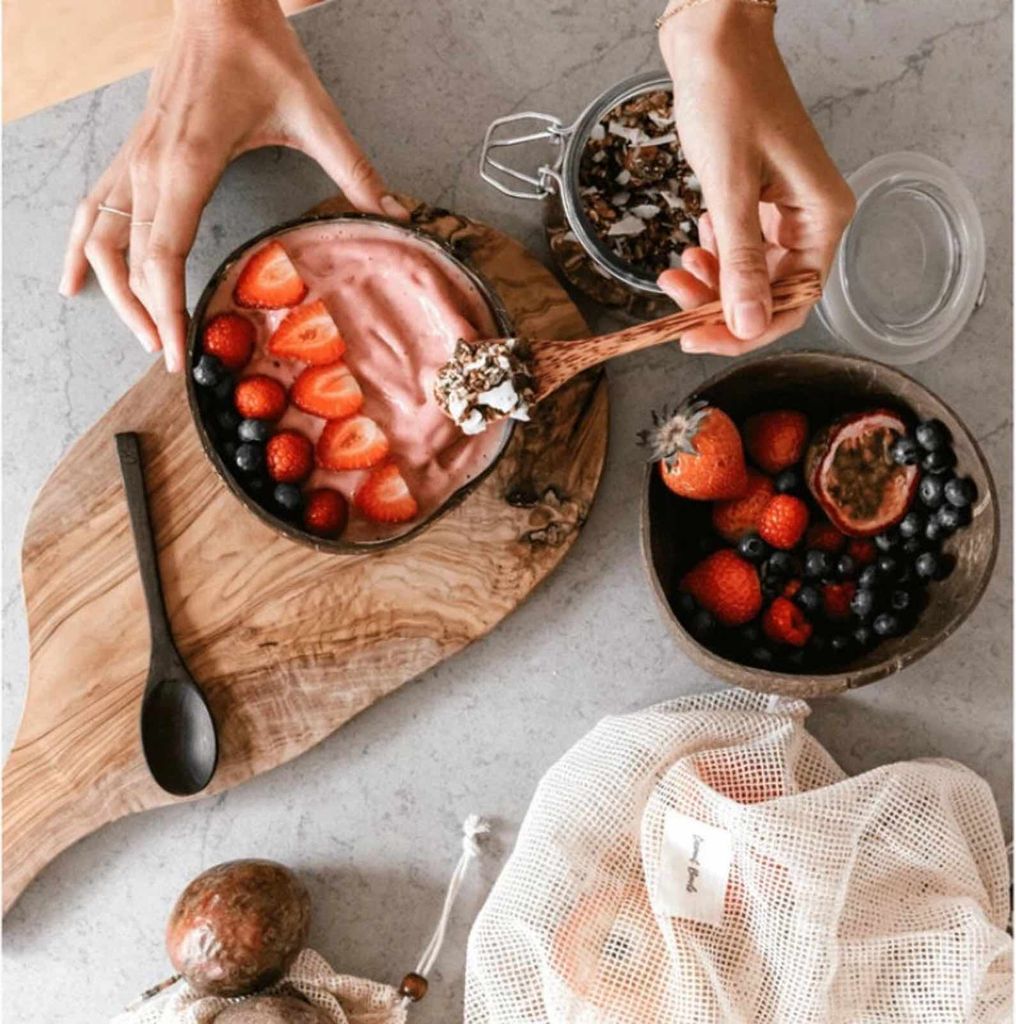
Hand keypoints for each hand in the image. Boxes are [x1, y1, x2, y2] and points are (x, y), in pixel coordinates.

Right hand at [60, 0, 405, 371]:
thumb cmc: (259, 51)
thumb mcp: (314, 112)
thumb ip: (352, 168)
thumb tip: (393, 213)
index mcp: (189, 163)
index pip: (162, 255)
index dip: (165, 309)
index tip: (175, 353)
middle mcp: (151, 166)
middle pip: (128, 258)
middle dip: (144, 314)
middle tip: (168, 357)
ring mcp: (135, 158)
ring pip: (101, 236)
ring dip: (111, 288)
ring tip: (136, 331)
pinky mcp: (134, 151)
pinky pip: (95, 207)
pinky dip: (84, 246)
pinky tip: (75, 277)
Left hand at [657, 0, 854, 354]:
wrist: (714, 39)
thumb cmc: (729, 95)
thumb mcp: (729, 185)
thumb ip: (739, 260)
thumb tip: (748, 324)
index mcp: (822, 216)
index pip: (794, 300)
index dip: (746, 330)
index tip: (698, 338)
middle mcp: (810, 219)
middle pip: (768, 293)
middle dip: (719, 305)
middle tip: (675, 300)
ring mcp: (782, 211)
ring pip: (748, 275)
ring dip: (711, 283)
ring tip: (675, 269)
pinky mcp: (756, 202)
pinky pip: (737, 250)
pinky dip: (712, 256)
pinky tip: (692, 244)